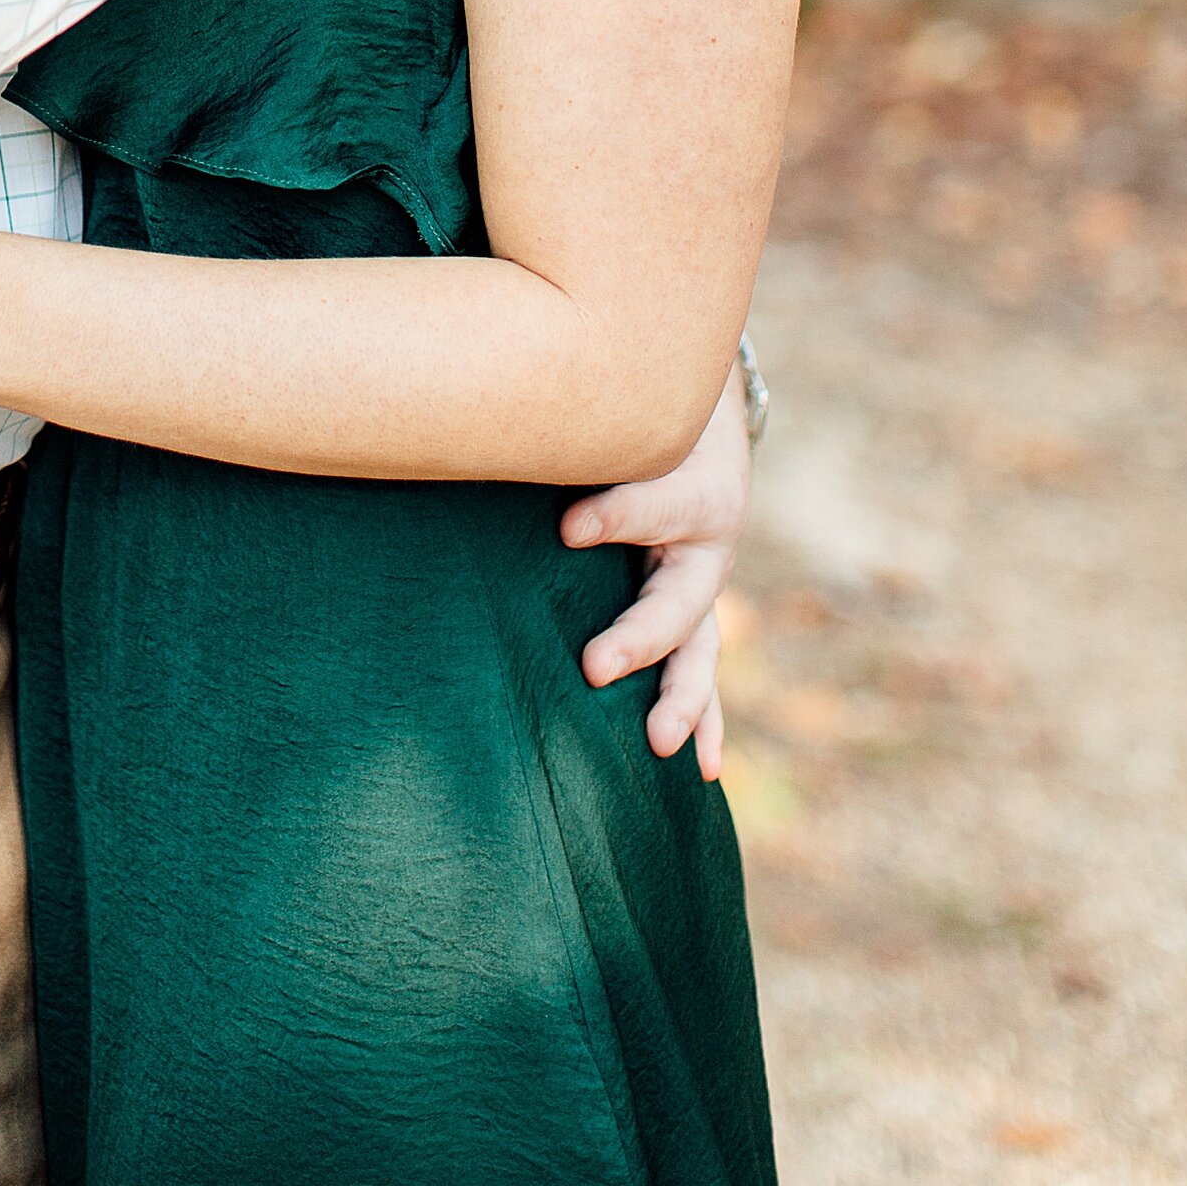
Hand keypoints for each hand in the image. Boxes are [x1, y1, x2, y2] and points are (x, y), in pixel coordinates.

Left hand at [557, 364, 750, 779]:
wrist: (699, 428)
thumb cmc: (638, 422)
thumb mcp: (615, 419)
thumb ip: (568, 432)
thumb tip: (479, 424)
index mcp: (691, 490)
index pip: (656, 505)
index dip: (614, 517)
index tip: (566, 528)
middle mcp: (707, 547)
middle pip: (678, 600)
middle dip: (638, 636)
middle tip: (592, 668)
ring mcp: (703, 590)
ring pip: (697, 651)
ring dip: (679, 699)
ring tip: (657, 742)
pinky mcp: (695, 617)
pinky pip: (701, 673)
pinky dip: (705, 720)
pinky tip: (701, 766)